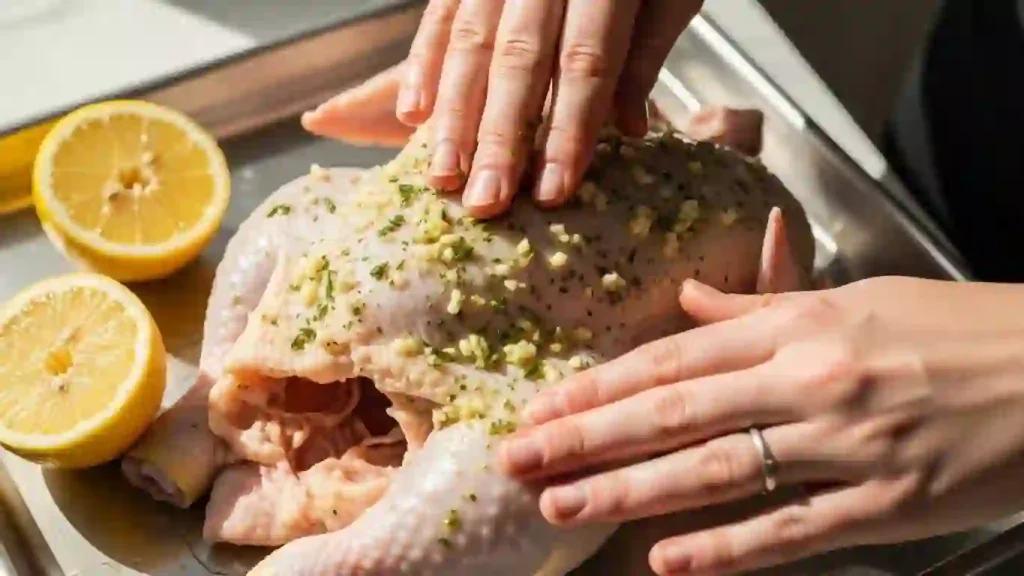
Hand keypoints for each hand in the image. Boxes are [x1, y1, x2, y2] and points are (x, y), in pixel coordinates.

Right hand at [397, 0, 703, 217]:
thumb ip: (644, 53)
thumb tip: (626, 129)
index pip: (585, 63)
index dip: (568, 130)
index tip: (552, 190)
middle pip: (519, 60)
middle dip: (499, 136)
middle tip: (485, 201)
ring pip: (471, 43)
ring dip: (453, 115)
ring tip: (444, 175)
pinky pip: (440, 16)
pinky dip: (422, 65)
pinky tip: (412, 115)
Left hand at [498, 276, 1023, 575]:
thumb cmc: (957, 326)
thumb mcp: (855, 298)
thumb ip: (761, 307)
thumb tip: (688, 304)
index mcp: (799, 328)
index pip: (674, 360)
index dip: (601, 386)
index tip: (543, 406)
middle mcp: (810, 383)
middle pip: (674, 414)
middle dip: (589, 439)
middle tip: (520, 461)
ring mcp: (846, 447)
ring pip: (715, 471)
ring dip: (632, 492)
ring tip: (564, 506)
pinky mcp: (885, 506)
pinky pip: (791, 530)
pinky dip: (727, 548)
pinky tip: (668, 561)